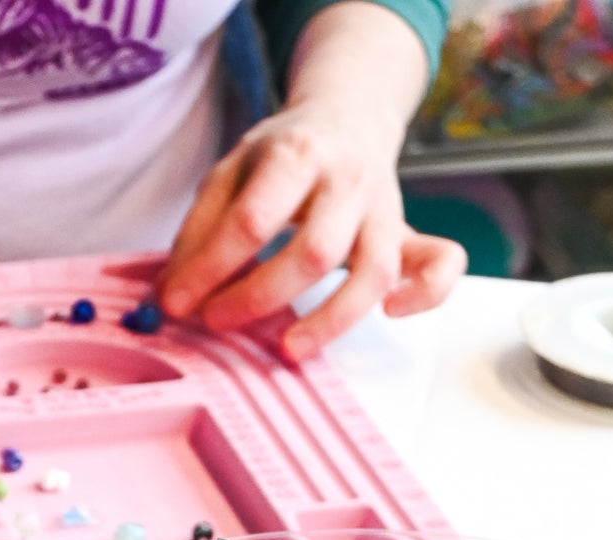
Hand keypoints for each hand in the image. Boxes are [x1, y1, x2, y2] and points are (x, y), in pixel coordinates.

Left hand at [158, 7, 463, 359]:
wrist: (348, 117)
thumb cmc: (283, 157)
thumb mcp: (231, 172)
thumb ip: (201, 229)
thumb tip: (172, 295)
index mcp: (297, 154)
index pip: (253, 219)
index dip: (211, 268)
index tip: (178, 304)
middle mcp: (348, 181)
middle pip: (313, 251)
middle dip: (259, 296)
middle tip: (218, 322)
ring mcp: (384, 210)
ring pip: (372, 272)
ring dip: (329, 320)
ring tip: (287, 350)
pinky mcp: (409, 234)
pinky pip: (440, 265)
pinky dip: (427, 295)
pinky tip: (392, 315)